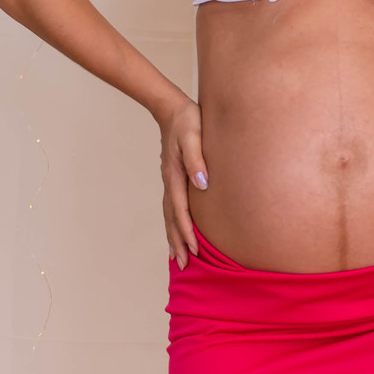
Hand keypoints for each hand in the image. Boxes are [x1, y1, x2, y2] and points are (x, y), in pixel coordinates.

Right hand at [160, 96, 207, 268]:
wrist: (172, 109)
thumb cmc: (187, 121)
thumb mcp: (194, 136)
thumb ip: (197, 159)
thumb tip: (203, 185)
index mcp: (175, 175)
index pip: (180, 210)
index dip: (186, 232)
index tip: (194, 250)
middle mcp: (169, 182)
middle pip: (171, 219)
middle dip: (177, 242)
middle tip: (182, 265)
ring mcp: (169, 181)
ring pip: (169, 215)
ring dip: (173, 237)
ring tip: (177, 257)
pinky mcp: (174, 179)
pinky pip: (172, 207)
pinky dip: (173, 223)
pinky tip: (177, 231)